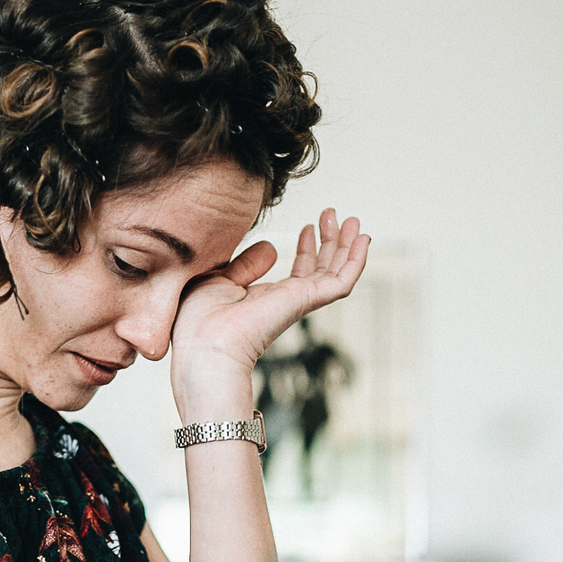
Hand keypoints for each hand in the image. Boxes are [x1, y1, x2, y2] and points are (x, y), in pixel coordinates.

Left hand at [170, 208, 368, 418]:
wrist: (204, 346)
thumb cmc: (199, 323)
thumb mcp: (218, 280)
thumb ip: (244, 265)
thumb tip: (270, 249)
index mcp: (267, 299)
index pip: (298, 273)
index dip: (307, 248)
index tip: (308, 227)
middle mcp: (286, 301)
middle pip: (321, 270)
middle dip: (331, 241)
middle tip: (335, 215)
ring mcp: (298, 302)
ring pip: (335, 273)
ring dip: (347, 246)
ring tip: (351, 220)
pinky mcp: (305, 301)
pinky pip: (341, 282)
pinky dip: (356, 261)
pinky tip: (363, 240)